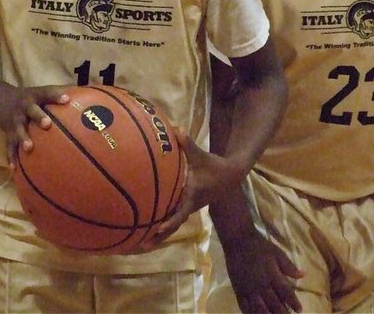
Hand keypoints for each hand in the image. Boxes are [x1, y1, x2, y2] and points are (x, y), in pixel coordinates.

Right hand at [0, 85, 69, 164]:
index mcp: (35, 96)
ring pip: (19, 129)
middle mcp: (24, 107)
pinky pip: (9, 145)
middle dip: (39, 117)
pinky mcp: (7, 132)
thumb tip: (81, 96)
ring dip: (23, 138)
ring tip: (29, 148)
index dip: (56, 96)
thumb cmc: (28, 98)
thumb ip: (58, 95)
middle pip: (32, 110)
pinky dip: (11, 156)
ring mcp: (15, 120)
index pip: (46, 93)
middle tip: (47, 124)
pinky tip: (14, 168)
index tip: (67, 99)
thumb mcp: (40, 92)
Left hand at [148, 129, 240, 244]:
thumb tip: (176, 129)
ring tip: (143, 241)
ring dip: (161, 232)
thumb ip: (188, 144)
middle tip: (143, 244)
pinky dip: (165, 222)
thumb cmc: (214, 166)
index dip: (170, 220)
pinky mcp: (188, 205)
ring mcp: (189, 207)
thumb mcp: (201, 155)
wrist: (230, 176)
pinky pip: (175, 216)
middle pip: (174, 224)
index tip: (158, 227)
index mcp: (192, 196)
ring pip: (175, 222)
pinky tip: (150, 224)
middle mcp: (190, 205)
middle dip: (160, 235)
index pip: (181, 212)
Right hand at [224, 229, 303, 313]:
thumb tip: (303, 275)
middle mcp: (261, 285)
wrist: (237, 240)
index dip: (293, 303)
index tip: (299, 310)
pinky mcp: (238, 289)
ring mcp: (248, 289)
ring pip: (259, 308)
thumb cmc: (259, 245)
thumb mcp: (277, 252)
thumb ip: (289, 266)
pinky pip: (244, 305)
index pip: (286, 293)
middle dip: (282, 313)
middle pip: (274, 304)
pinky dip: (249, 313)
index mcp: (272, 275)